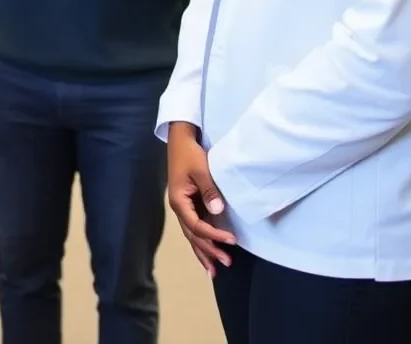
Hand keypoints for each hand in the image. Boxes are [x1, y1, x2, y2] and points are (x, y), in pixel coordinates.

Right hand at [167, 122, 235, 276]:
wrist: (180, 139)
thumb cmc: (190, 154)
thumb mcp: (201, 170)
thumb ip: (209, 191)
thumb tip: (218, 212)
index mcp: (179, 201)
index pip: (197, 225)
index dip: (214, 235)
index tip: (232, 240)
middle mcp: (178, 207)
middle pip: (193, 235)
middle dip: (208, 250)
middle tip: (227, 263)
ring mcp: (182, 206)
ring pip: (191, 234)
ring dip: (203, 251)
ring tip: (214, 270)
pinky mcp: (187, 202)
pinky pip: (193, 227)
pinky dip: (200, 240)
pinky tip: (206, 251)